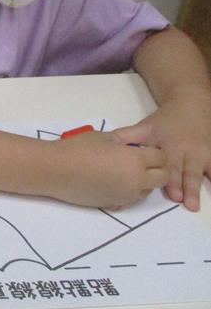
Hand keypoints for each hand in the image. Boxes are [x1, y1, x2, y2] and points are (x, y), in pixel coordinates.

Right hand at [49, 131, 167, 208]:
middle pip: (162, 178)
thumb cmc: (76, 149)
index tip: (140, 149)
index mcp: (135, 160)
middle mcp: (136, 180)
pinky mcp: (114, 205)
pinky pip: (130, 198)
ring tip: (121, 172)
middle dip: (155, 169)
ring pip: (147, 191)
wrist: (54, 171)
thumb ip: (124, 141)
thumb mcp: (104, 137)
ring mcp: (126, 195)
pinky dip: (127, 191)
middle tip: (137, 162)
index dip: (153, 152)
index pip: (161, 158)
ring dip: (142, 181)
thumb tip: (134, 146)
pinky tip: (109, 181)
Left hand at [114, 90, 210, 211]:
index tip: (172, 194)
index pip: (169, 163)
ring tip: (197, 203)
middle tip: (183, 201)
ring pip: (203, 172)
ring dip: (200, 187)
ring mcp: (203, 154)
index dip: (171, 179)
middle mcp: (187, 151)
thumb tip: (107, 145)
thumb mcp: (145, 127)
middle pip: (187, 170)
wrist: (190, 105)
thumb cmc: (164, 121)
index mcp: (169, 145)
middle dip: (186, 186)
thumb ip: (126, 137)